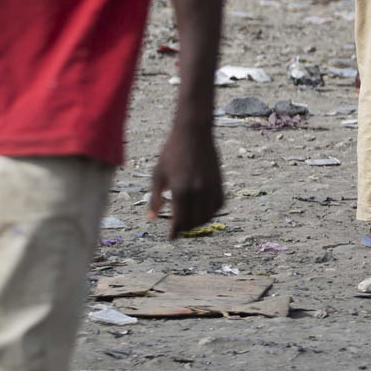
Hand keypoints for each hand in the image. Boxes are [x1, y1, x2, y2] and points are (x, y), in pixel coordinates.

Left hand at [149, 123, 224, 239]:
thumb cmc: (171, 151)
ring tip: (191, 220)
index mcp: (180, 190)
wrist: (194, 132)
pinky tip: (203, 209)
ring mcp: (210, 187)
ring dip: (199, 221)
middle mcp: (197, 191)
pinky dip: (212, 211)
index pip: (179, 220)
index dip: (175, 232)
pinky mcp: (219, 181)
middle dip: (186, 227)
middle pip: (194, 221)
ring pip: (208, 215)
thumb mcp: (158, 174)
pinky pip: (219, 204)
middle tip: (179, 228)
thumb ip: (155, 198)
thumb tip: (151, 218)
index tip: (171, 238)